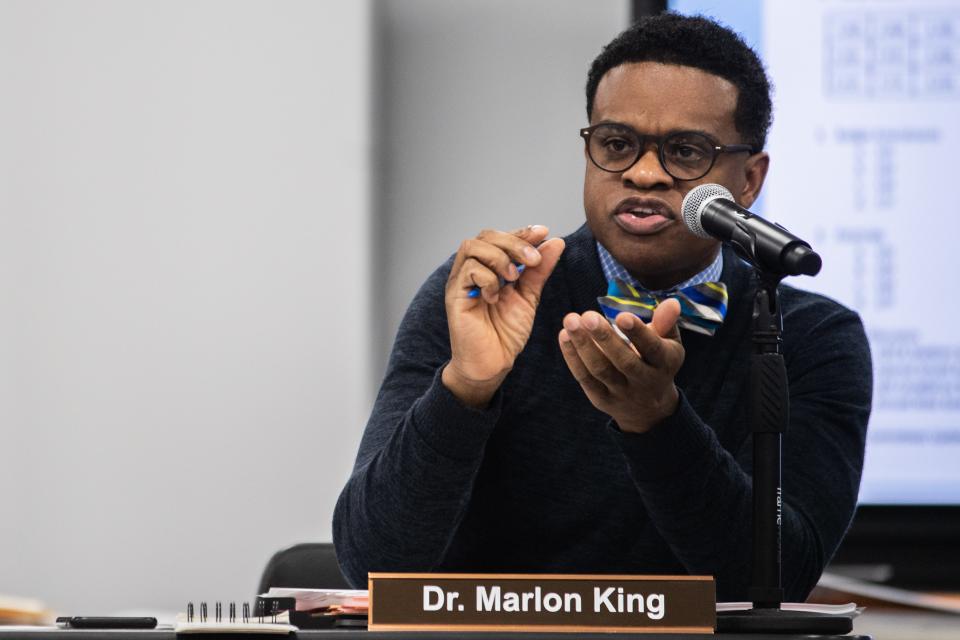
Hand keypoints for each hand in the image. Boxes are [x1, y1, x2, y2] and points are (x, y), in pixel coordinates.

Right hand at [442, 225, 564, 408]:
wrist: (493, 364)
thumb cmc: (506, 333)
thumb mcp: (529, 297)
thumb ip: (539, 271)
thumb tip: (556, 242)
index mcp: (489, 268)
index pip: (501, 237)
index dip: (521, 232)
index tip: (543, 232)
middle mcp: (472, 270)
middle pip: (486, 235)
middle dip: (514, 242)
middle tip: (533, 260)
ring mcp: (461, 281)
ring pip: (473, 246)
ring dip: (499, 257)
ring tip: (514, 278)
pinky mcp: (455, 296)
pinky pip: (468, 271)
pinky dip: (488, 278)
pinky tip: (496, 296)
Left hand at [558, 300, 684, 432]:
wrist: (648, 408)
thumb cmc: (657, 362)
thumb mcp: (669, 343)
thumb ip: (666, 323)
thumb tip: (671, 302)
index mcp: (664, 363)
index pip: (652, 349)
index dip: (638, 333)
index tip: (621, 315)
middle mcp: (644, 381)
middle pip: (624, 361)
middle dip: (605, 338)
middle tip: (588, 315)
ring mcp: (621, 393)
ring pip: (600, 370)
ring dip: (583, 345)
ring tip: (571, 320)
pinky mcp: (601, 399)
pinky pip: (585, 378)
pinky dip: (573, 357)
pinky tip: (564, 336)